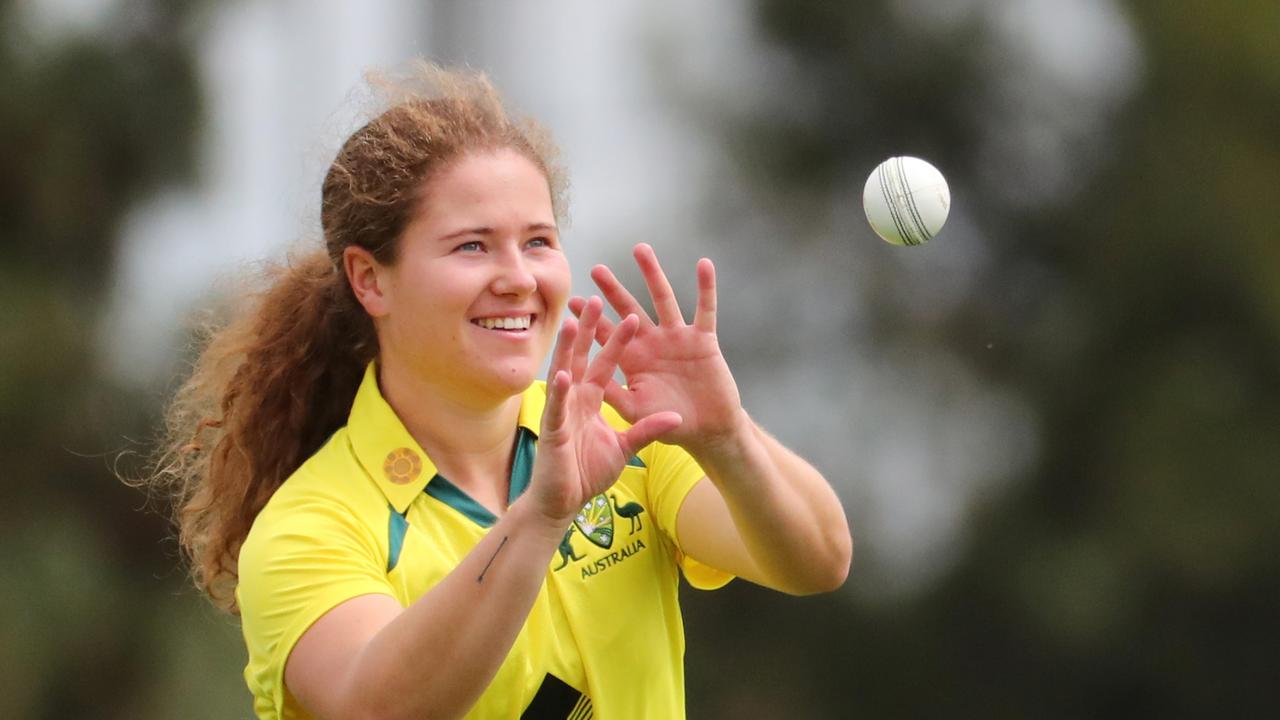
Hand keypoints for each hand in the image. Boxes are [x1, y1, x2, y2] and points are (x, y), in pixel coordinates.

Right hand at [529, 297, 682, 524]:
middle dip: (589, 330)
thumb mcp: (626, 448)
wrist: (563, 501)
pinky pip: (556, 408)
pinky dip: (559, 392)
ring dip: (567, 349)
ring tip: (572, 322)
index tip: (630, 317)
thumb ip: (648, 430)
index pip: (606, 363)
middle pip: (583, 357)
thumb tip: (675, 417)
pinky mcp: (552, 431)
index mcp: (590, 400)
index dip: (617, 342)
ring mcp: (561, 412)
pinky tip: (562, 374)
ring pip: (564, 373)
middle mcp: (574, 399)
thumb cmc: (587, 473)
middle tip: (597, 299)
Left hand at [567, 243, 744, 453]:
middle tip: (597, 270)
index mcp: (633, 359)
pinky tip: (704, 265)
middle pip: (630, 309)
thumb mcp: (635, 410)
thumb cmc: (669, 424)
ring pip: (663, 299)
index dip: (591, 321)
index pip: (607, 335)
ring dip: (652, 274)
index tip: (573, 303)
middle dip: (613, 290)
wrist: (708, 430)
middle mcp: (652, 342)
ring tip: (640, 249)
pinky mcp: (703, 339)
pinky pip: (705, 309)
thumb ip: (613, 396)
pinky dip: (706, 288)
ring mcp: (678, 338)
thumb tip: (585, 379)